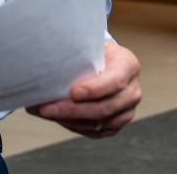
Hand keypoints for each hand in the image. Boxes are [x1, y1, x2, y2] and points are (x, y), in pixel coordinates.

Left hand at [26, 40, 140, 137]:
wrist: (104, 62)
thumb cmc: (94, 52)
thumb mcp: (89, 45)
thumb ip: (76, 53)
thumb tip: (44, 64)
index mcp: (128, 65)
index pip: (115, 80)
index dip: (94, 89)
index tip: (72, 92)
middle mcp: (132, 90)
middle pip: (105, 107)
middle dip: (73, 110)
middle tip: (47, 108)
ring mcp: (126, 110)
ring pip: (98, 123)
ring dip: (69, 120)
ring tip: (46, 112)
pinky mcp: (116, 124)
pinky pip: (95, 132)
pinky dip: (73, 126)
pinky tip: (57, 117)